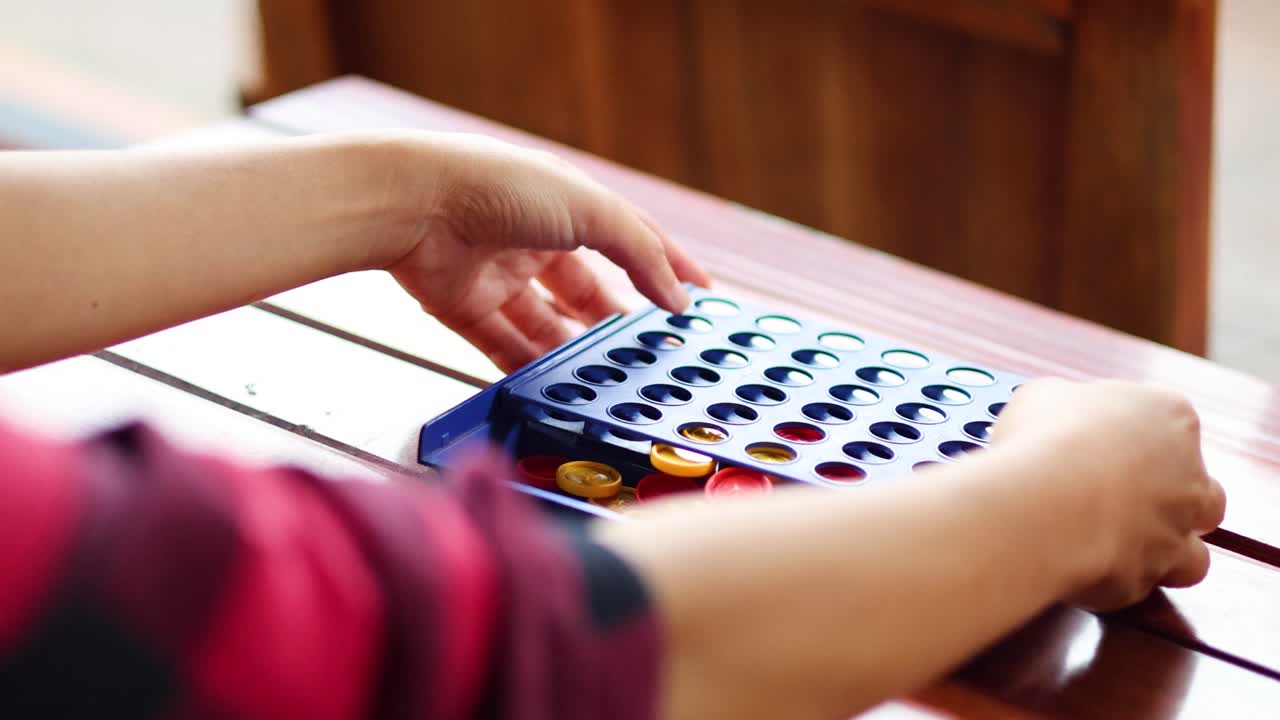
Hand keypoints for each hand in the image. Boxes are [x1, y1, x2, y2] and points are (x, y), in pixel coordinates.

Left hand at [380, 133, 710, 371]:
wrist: (413, 204)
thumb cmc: (500, 187)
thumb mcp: (590, 209)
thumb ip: (640, 251)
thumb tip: (678, 294)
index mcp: (566, 205)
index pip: (628, 239)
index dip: (665, 267)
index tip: (699, 297)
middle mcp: (534, 240)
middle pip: (588, 292)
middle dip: (620, 323)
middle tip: (653, 354)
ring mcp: (499, 276)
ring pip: (549, 326)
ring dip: (579, 352)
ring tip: (612, 381)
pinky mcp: (466, 309)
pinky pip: (506, 347)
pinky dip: (532, 369)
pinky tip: (560, 389)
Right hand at [994, 379, 1225, 610]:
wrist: (1043, 504)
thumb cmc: (1048, 440)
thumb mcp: (1042, 395)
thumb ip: (1063, 405)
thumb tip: (1051, 415)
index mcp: (1170, 417)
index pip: (1170, 425)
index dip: (1133, 437)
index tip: (1098, 441)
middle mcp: (1188, 476)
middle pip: (1201, 492)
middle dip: (1168, 498)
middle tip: (1121, 495)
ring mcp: (1174, 531)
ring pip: (1192, 553)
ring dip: (1161, 551)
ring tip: (1114, 543)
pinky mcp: (1146, 577)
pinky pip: (1139, 583)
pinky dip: (1114, 578)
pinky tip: (1081, 562)